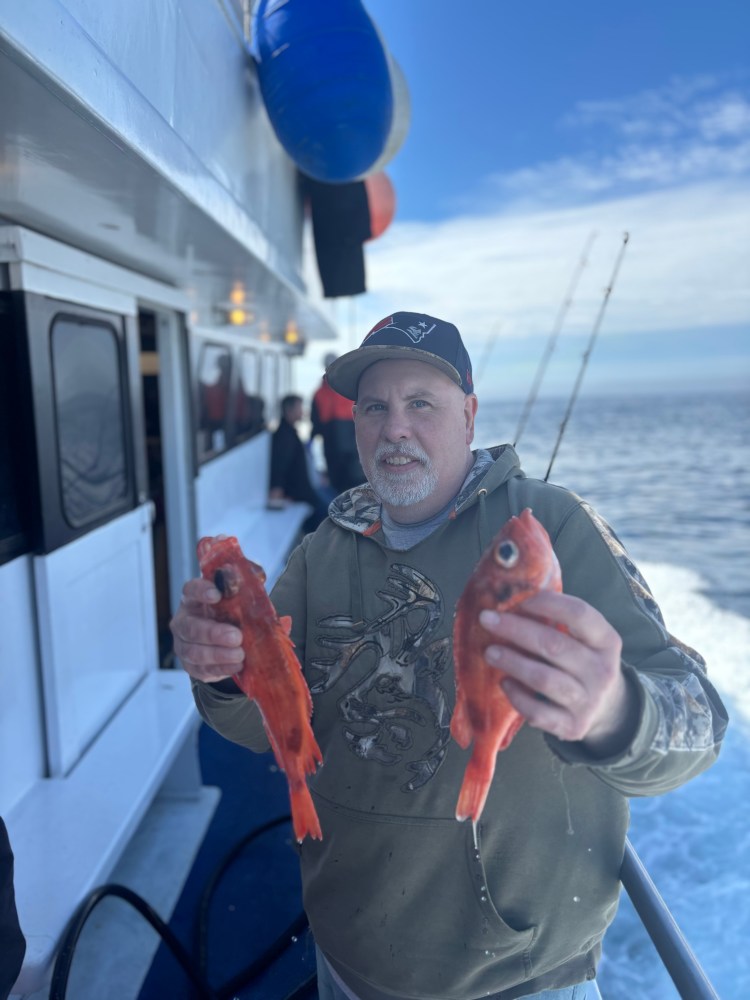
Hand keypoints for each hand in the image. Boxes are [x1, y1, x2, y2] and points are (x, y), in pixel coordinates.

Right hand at [170, 577, 244, 682]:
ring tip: (240, 654)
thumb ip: (248, 580)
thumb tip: (258, 575)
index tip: (217, 594)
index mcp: (194, 598)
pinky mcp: (192, 666)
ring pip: (194, 652)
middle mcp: (184, 621)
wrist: (228, 639)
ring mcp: (184, 645)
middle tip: (236, 636)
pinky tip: (237, 666)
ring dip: (218, 654)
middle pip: (190, 627)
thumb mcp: (241, 593)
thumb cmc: (232, 611)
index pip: (191, 590)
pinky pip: (202, 670)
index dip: (201, 591)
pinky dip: (220, 669)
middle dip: (213, 633)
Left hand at [479, 591, 637, 755]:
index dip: (547, 603)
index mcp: (606, 641)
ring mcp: (588, 701)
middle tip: (486, 619)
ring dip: (512, 662)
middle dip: (516, 630)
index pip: (580, 614)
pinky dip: (517, 697)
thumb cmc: (582, 663)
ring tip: (490, 652)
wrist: (606, 710)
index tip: (517, 598)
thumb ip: (557, 621)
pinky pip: (538, 712)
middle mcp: (602, 670)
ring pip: (544, 679)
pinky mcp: (573, 726)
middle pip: (554, 646)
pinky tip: (504, 684)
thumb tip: (509, 597)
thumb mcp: (584, 640)